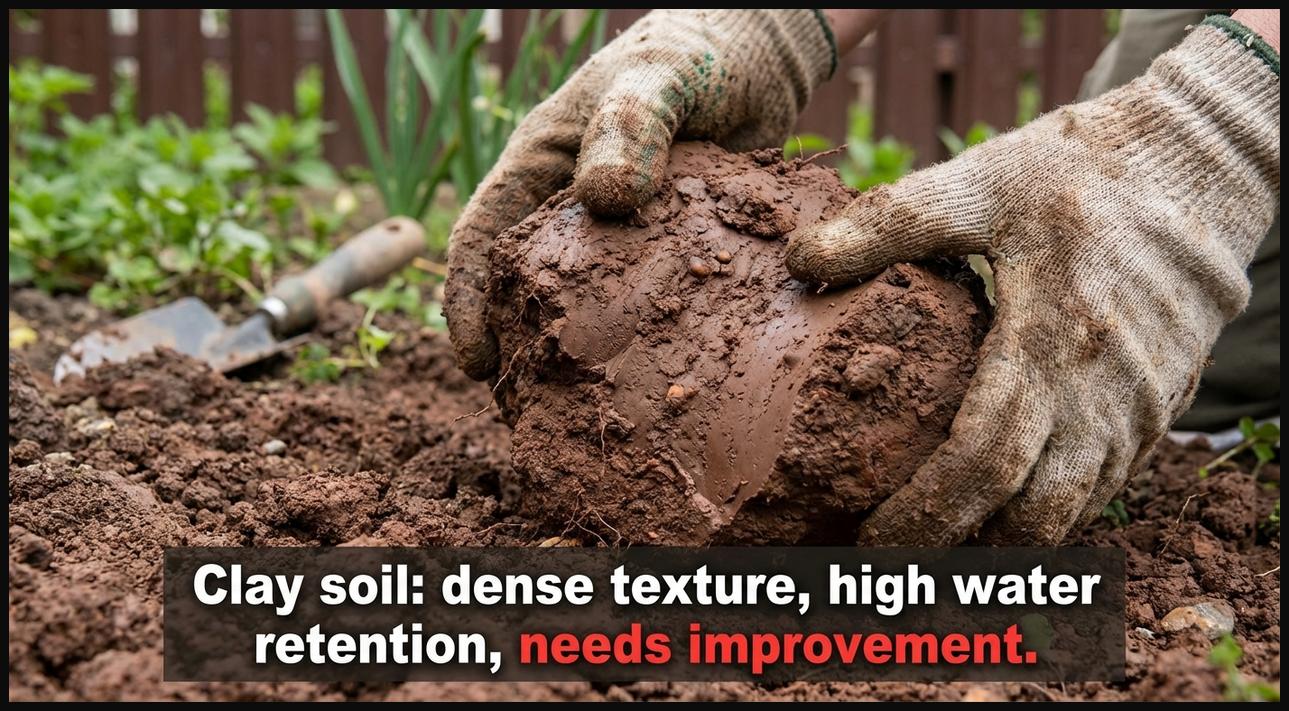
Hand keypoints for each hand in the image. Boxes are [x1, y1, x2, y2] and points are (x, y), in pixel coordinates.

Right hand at [445, 10, 835, 379]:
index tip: (475, 362)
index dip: (467, 301)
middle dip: (518, 346)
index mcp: (539, 167)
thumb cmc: (695, 55)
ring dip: (579, 357)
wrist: (762, 60)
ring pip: (585, 307)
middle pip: (524, 287)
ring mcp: (619, 238)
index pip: (481, 237)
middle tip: (530, 409)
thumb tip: (605, 199)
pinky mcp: (669, 255)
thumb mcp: (658, 78)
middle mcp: (569, 209)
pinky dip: (646, 343)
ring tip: (587, 412)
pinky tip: (663, 380)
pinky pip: (649, 307)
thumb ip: (631, 126)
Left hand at [786, 18, 1279, 544]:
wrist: (1197, 167)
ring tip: (935, 546)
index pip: (984, 462)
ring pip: (1073, 513)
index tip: (871, 543)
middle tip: (892, 563)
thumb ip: (888, 222)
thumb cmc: (1079, 173)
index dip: (926, 516)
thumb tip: (800, 258)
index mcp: (1054, 341)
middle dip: (961, 553)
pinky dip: (1047, 508)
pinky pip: (1100, 487)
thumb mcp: (977, 182)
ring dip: (1005, 540)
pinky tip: (998, 506)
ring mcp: (1140, 410)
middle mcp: (1106, 394)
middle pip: (1034, 516)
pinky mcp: (1156, 411)